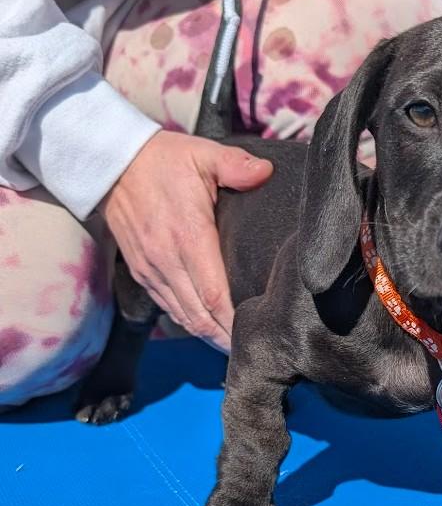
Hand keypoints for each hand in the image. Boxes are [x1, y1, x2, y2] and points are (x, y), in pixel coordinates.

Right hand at [100, 130, 272, 351]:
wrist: (112, 163)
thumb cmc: (164, 160)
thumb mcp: (203, 154)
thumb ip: (236, 164)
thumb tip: (265, 172)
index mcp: (188, 236)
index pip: (214, 293)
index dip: (233, 320)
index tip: (254, 335)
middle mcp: (167, 260)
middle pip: (200, 315)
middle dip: (225, 337)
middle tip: (250, 350)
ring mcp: (152, 268)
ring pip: (183, 315)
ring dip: (208, 334)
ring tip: (233, 346)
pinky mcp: (142, 271)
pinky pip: (167, 306)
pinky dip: (188, 321)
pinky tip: (207, 328)